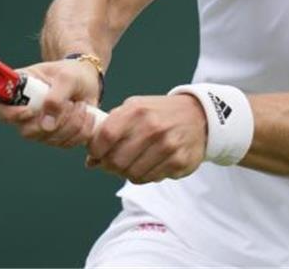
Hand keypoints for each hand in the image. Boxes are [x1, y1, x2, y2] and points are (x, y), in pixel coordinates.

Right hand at [0, 58, 100, 147]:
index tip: (30, 111)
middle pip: (26, 131)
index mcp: (16, 89)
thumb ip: (56, 97)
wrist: (87, 81)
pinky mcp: (54, 137)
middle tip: (70, 103)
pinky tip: (85, 114)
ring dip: (71, 123)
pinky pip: (65, 144)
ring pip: (48, 139)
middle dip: (54, 120)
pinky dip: (80, 131)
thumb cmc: (72, 73)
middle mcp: (22, 111)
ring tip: (79, 104)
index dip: (7, 114)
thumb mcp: (66, 77)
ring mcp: (37, 127)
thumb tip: (47, 125)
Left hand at [86, 94, 206, 183]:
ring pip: (132, 175)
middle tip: (113, 162)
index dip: (95, 149)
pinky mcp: (179, 162)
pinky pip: (150, 179)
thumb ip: (110, 129)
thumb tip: (90, 160)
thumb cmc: (158, 113)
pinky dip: (145, 175)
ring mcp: (167, 146)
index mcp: (137, 111)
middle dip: (109, 165)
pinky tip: (149, 163)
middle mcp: (152, 128)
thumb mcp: (134, 109)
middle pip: (116, 161)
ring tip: (133, 162)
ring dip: (127, 172)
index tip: (96, 153)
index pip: (105, 136)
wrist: (199, 116)